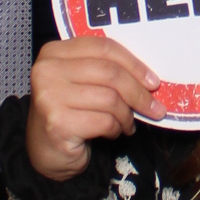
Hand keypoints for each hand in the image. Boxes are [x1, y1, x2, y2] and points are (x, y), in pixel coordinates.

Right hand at [27, 30, 160, 178]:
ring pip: (110, 99)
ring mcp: (50, 96)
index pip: (104, 47)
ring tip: (127, 123)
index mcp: (55, 52)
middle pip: (110, 73)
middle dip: (138, 92)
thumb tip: (149, 78)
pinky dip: (116, 128)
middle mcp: (48, 70)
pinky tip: (112, 132)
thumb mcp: (82, 83)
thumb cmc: (70, 113)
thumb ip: (106, 72)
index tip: (153, 81)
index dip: (134, 64)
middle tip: (154, 107)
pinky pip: (104, 121)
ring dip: (127, 115)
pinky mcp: (57, 122)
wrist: (45, 151)